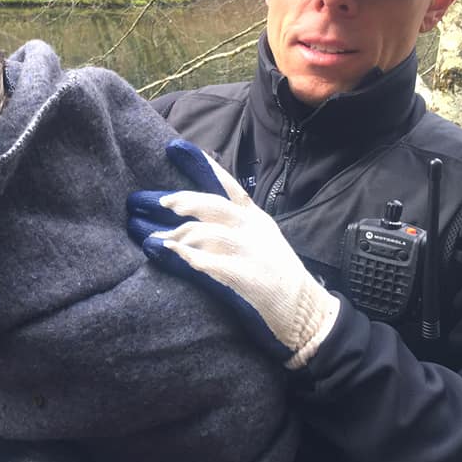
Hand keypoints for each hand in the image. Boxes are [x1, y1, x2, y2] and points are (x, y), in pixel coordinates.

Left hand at [127, 139, 339, 368]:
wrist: (307, 313)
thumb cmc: (279, 277)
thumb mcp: (263, 240)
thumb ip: (236, 226)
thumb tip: (196, 220)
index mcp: (256, 218)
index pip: (228, 185)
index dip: (201, 165)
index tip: (175, 148)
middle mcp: (253, 229)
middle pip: (210, 205)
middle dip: (180, 201)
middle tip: (156, 202)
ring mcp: (249, 251)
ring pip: (204, 232)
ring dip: (176, 234)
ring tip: (154, 238)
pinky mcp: (244, 276)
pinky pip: (207, 261)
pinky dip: (184, 256)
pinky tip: (170, 254)